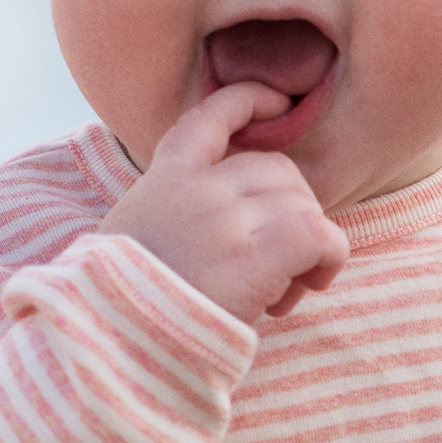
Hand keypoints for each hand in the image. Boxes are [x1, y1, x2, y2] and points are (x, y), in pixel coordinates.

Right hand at [97, 84, 348, 324]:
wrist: (111, 340)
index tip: (278, 103)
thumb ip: (176, 215)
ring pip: (302, 205)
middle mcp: (197, 188)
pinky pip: (319, 236)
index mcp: (164, 179)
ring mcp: (224, 219)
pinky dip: (329, 258)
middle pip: (279, 170)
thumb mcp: (134, 237)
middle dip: (292, 212)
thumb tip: (231, 230)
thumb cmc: (122, 305)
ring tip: (284, 294)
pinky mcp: (253, 258)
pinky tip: (311, 285)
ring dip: (309, 247)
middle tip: (278, 268)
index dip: (250, 102)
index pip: (211, 117)